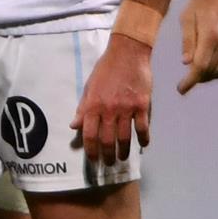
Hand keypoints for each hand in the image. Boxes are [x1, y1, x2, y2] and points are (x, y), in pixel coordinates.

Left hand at [72, 36, 152, 169]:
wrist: (127, 54)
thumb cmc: (105, 70)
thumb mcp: (88, 88)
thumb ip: (82, 109)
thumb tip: (74, 126)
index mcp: (93, 106)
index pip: (89, 134)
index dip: (90, 150)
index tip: (93, 160)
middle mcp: (108, 110)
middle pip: (107, 139)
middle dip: (107, 155)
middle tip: (109, 164)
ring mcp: (126, 108)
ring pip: (125, 136)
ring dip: (124, 150)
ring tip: (123, 158)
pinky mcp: (142, 105)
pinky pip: (143, 127)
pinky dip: (143, 138)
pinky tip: (143, 145)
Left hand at [175, 0, 217, 93]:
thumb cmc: (200, 2)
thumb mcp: (186, 19)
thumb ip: (188, 42)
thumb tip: (187, 64)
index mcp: (211, 35)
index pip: (201, 65)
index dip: (190, 80)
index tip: (181, 89)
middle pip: (212, 70)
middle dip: (198, 79)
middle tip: (186, 81)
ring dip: (210, 76)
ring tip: (197, 75)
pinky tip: (212, 70)